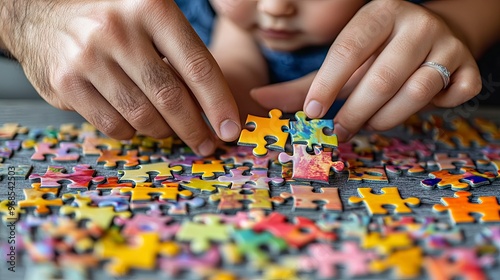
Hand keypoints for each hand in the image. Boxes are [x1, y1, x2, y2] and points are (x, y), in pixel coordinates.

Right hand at [0, 0, 239, 155]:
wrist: (42, 16)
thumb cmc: (113, 23)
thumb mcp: (151, 20)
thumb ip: (182, 56)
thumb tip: (215, 109)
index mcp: (151, 8)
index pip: (198, 66)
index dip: (219, 104)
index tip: (232, 128)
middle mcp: (118, 30)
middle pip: (171, 97)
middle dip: (195, 128)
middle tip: (207, 144)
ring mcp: (88, 57)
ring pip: (143, 116)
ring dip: (164, 131)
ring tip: (170, 129)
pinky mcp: (65, 83)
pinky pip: (114, 125)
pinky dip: (132, 131)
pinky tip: (135, 121)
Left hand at [252, 0, 480, 141]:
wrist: (434, 38)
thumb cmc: (376, 55)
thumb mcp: (341, 64)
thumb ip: (302, 84)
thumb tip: (257, 98)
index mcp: (378, 14)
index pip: (347, 50)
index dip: (327, 86)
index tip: (312, 115)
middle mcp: (415, 23)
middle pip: (380, 79)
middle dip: (353, 115)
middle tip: (338, 133)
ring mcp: (446, 43)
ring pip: (415, 94)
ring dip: (387, 118)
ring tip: (370, 121)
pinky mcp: (470, 66)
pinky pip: (451, 97)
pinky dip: (433, 110)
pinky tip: (418, 103)